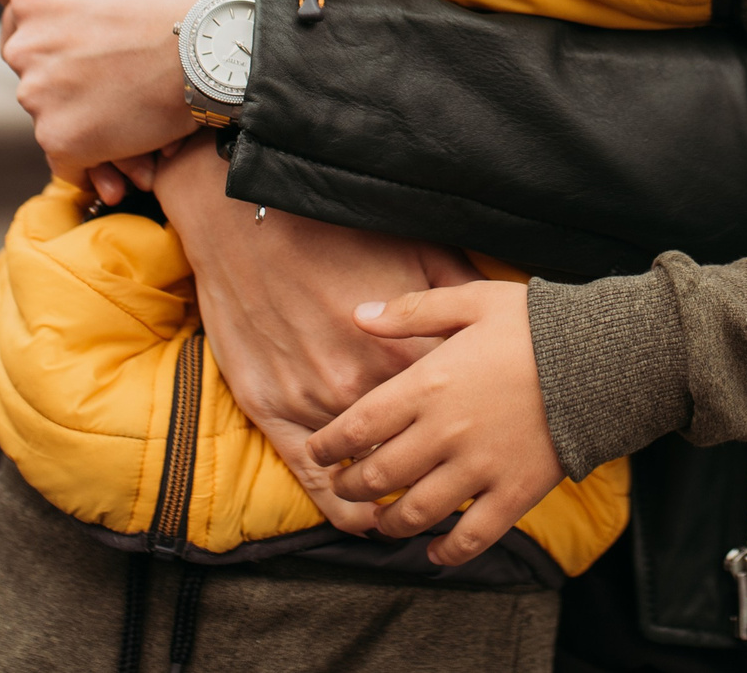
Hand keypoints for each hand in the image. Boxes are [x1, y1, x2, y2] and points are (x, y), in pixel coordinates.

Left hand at [0, 0, 224, 190]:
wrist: (222, 40)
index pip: (35, 25)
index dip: (75, 36)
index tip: (110, 43)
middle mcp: (25, 47)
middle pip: (42, 70)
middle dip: (76, 76)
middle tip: (127, 76)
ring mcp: (40, 96)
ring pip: (56, 113)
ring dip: (88, 115)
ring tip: (138, 110)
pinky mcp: (64, 139)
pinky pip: (70, 157)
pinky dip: (96, 156)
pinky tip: (132, 144)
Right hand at [151, 140, 479, 535]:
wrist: (249, 223)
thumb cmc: (336, 232)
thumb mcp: (417, 250)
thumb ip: (456, 294)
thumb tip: (497, 319)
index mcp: (406, 353)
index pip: (456, 412)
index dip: (477, 429)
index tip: (494, 441)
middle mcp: (363, 386)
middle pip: (416, 452)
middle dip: (442, 472)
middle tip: (460, 482)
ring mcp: (315, 403)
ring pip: (366, 473)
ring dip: (394, 496)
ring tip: (416, 510)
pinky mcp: (274, 412)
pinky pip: (313, 479)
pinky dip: (340, 508)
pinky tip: (362, 522)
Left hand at [307, 283, 566, 564]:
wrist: (604, 358)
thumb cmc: (536, 325)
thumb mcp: (470, 301)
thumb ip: (411, 310)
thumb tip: (358, 314)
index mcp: (429, 386)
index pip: (358, 426)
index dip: (329, 445)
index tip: (318, 452)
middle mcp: (446, 433)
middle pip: (377, 476)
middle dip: (351, 485)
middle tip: (344, 486)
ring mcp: (480, 469)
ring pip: (416, 513)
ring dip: (388, 522)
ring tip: (379, 521)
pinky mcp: (514, 494)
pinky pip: (472, 537)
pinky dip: (447, 553)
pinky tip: (434, 555)